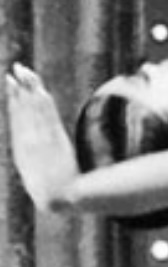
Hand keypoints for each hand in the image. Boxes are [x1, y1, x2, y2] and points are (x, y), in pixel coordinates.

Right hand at [6, 64, 79, 211]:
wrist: (57, 198)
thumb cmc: (51, 193)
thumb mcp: (39, 177)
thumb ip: (36, 163)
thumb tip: (37, 158)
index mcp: (21, 149)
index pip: (16, 118)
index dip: (14, 100)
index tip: (12, 83)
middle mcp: (28, 140)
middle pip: (23, 108)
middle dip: (20, 88)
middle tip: (17, 68)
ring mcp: (40, 138)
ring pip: (34, 108)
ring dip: (30, 88)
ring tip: (26, 71)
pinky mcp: (54, 140)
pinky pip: (47, 116)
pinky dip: (42, 102)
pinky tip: (40, 89)